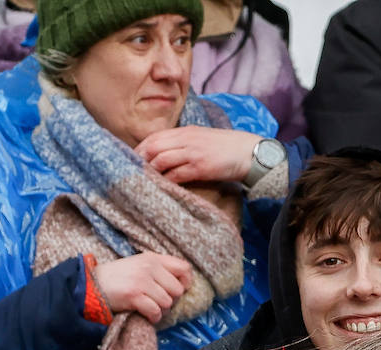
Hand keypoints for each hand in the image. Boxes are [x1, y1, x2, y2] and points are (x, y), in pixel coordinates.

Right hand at [92, 252, 192, 324]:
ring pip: (168, 302)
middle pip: (178, 290)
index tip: (177, 291)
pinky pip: (155, 311)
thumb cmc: (116, 278)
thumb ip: (158, 270)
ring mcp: (141, 281)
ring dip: (161, 310)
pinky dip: (154, 317)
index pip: (184, 268)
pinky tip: (147, 316)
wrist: (90, 284)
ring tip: (151, 309)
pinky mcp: (134, 295)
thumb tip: (181, 286)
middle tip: (159, 302)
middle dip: (171, 300)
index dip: (185, 282)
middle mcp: (149, 267)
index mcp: (152, 258)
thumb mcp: (138, 265)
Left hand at [134, 126, 261, 184]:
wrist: (248, 152)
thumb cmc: (225, 148)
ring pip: (162, 160)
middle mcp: (187, 140)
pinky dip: (167, 180)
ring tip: (144, 181)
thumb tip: (164, 154)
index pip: (155, 137)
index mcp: (185, 131)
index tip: (132, 160)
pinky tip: (162, 186)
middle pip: (154, 147)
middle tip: (132, 173)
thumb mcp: (201, 138)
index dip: (140, 149)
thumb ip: (184, 143)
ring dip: (151, 171)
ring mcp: (193, 153)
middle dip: (140, 160)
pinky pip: (177, 174)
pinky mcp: (201, 167)